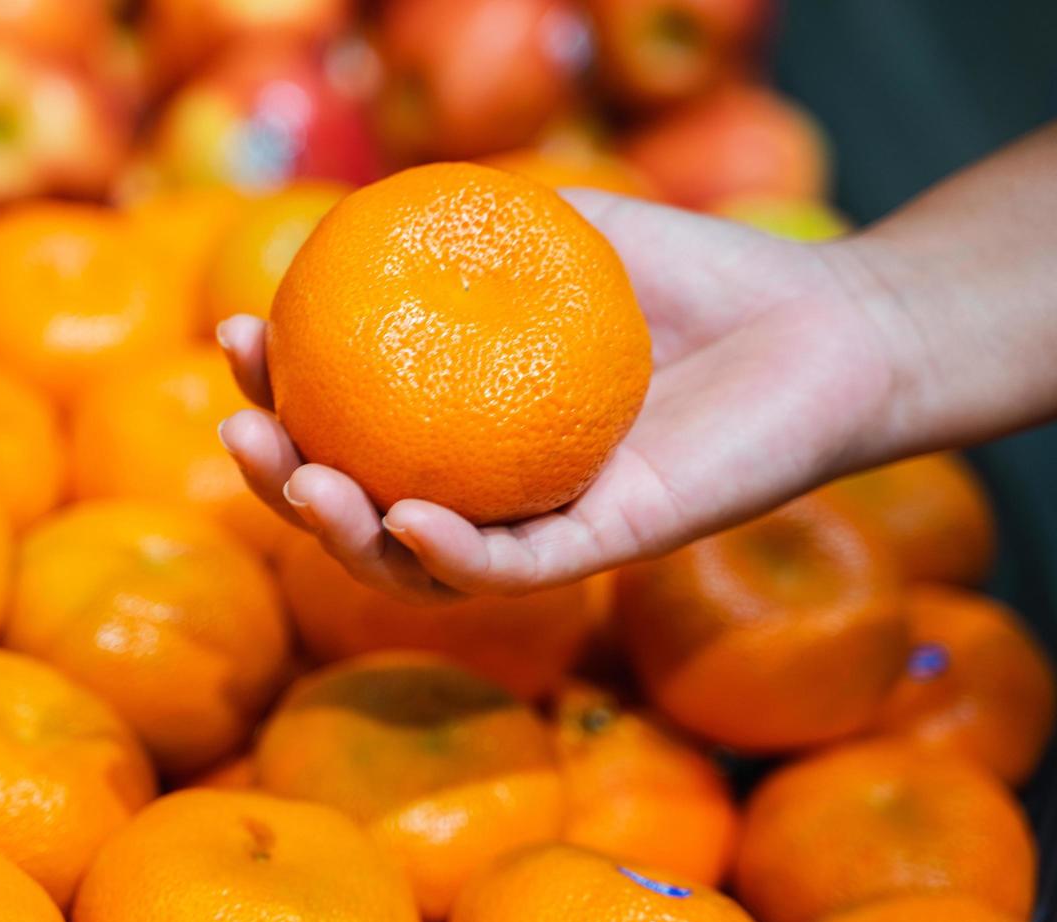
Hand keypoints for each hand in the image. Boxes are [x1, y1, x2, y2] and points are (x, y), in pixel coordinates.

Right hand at [219, 189, 897, 600]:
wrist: (819, 325)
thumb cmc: (692, 275)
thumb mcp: (562, 228)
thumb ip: (466, 230)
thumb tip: (349, 217)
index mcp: (466, 421)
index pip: (349, 420)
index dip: (278, 392)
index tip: (237, 339)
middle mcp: (493, 483)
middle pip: (361, 507)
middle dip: (283, 481)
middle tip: (244, 432)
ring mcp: (546, 523)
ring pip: (420, 562)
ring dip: (345, 537)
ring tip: (303, 482)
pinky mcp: (610, 547)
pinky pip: (516, 568)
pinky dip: (454, 554)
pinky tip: (406, 517)